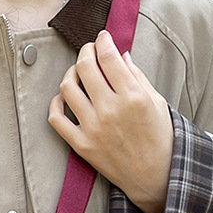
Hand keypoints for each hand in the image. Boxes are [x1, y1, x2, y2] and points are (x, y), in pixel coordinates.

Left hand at [48, 30, 172, 212]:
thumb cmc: (158, 137)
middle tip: (88, 51)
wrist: (153, 175)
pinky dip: (55, 104)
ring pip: (67, 88)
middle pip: (85, 68)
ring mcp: (92, 128)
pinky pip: (56, 119)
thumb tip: (120, 55)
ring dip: (69, 74)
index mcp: (133, 96)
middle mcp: (110, 110)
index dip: (103, 41)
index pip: (109, 57)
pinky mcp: (80, 145)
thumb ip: (136, 76)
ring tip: (76, 72)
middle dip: (85, 52)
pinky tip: (62, 98)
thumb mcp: (155, 101)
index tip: (102, 37)